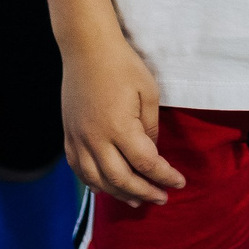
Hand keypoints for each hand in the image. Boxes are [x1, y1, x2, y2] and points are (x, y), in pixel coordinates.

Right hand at [61, 33, 186, 205]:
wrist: (86, 47)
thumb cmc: (123, 65)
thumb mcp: (148, 92)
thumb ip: (151, 127)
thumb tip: (151, 152)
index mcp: (119, 127)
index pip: (146, 163)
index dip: (165, 176)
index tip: (179, 183)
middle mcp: (95, 139)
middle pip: (121, 179)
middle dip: (144, 192)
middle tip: (161, 198)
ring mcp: (78, 138)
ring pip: (97, 179)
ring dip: (118, 194)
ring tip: (136, 201)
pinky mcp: (69, 134)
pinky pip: (78, 168)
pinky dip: (93, 182)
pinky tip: (105, 187)